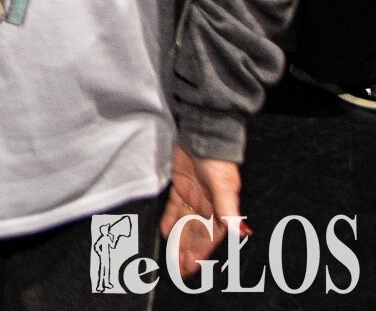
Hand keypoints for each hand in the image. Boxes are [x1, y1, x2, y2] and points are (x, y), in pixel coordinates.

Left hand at [161, 144, 245, 276]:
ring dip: (179, 239)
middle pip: (197, 234)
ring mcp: (194, 197)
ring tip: (172, 255)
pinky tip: (166, 230)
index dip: (201, 252)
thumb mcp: (225, 187)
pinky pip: (175, 207)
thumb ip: (229, 210)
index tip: (192, 266)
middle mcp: (208, 206)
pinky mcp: (182, 187)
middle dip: (188, 251)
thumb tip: (240, 231)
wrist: (204, 138)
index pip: (210, 236)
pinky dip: (170, 219)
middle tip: (179, 268)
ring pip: (185, 224)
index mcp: (221, 210)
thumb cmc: (219, 162)